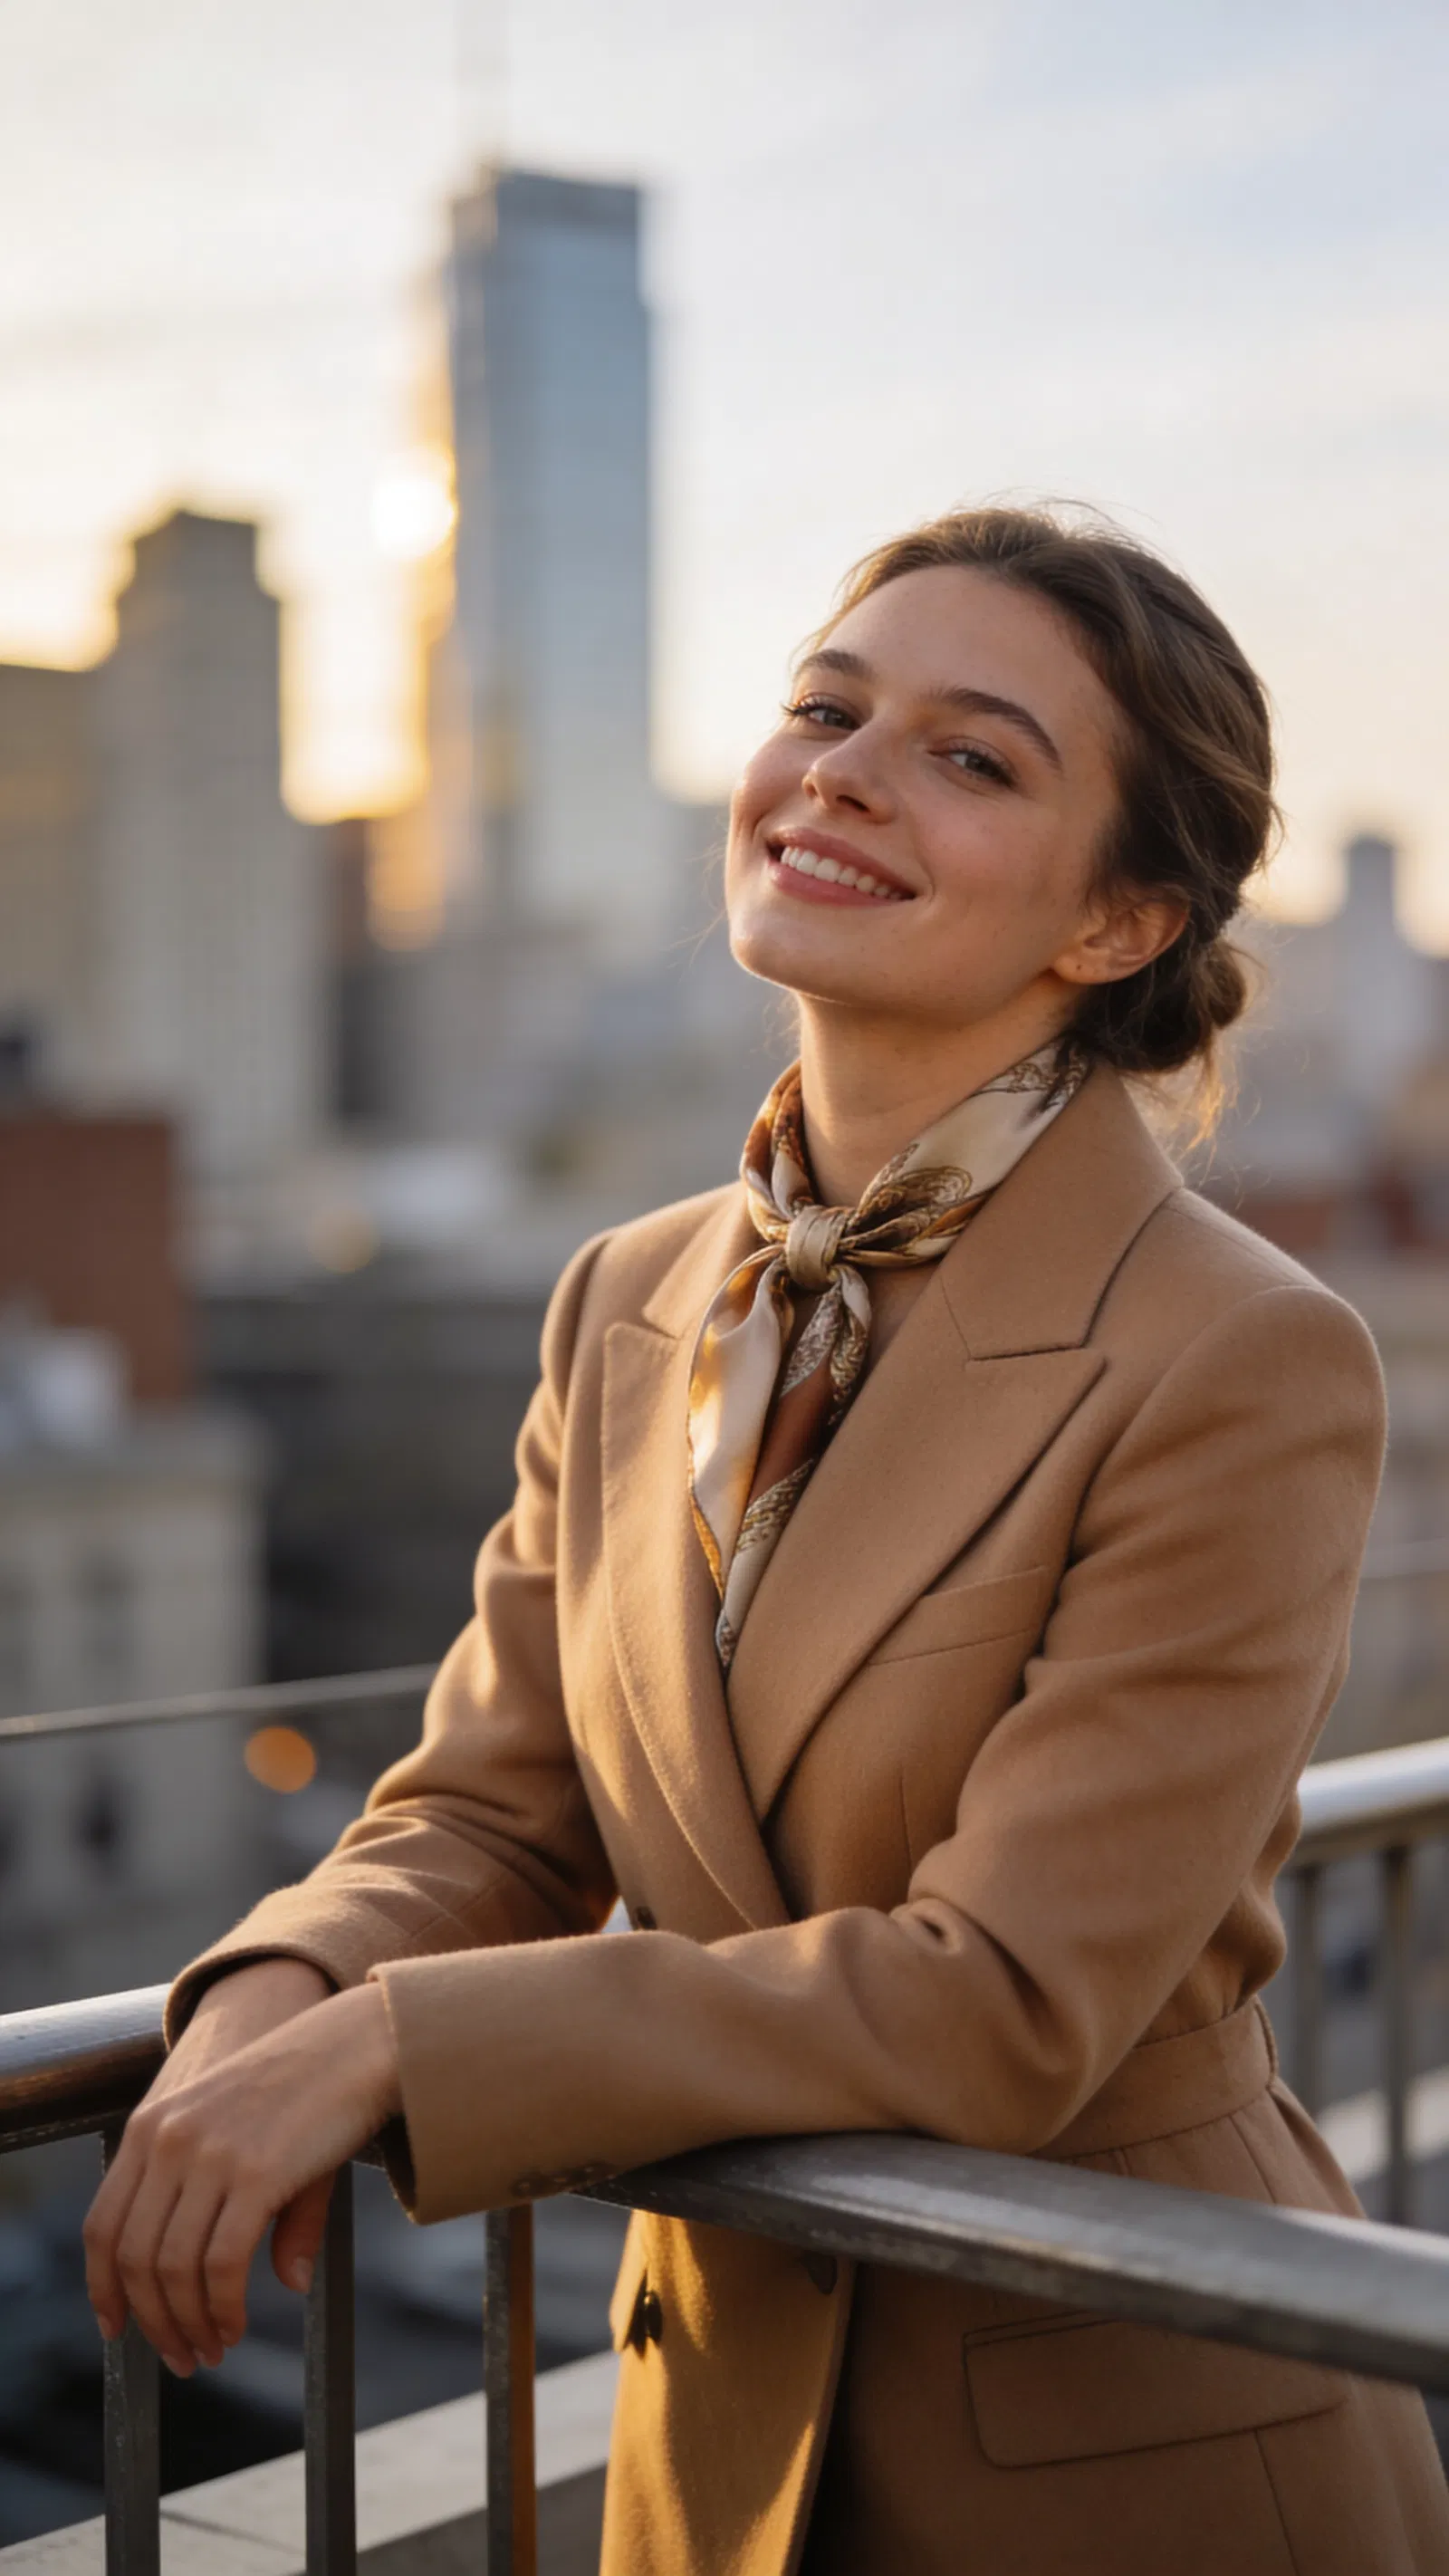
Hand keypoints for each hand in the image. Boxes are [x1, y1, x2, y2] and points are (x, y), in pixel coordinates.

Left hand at [83, 1981, 400, 2375]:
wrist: (360, 2042)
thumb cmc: (312, 2089)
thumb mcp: (254, 2141)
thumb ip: (249, 2209)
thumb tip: (288, 2280)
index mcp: (152, 2126)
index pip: (102, 2225)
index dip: (102, 2287)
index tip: (116, 2328)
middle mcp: (167, 2139)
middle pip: (132, 2257)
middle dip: (151, 2321)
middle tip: (180, 2358)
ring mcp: (208, 2155)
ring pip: (173, 2268)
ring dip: (188, 2324)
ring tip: (212, 2349)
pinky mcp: (254, 2173)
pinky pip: (221, 2264)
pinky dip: (223, 2308)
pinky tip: (237, 2324)